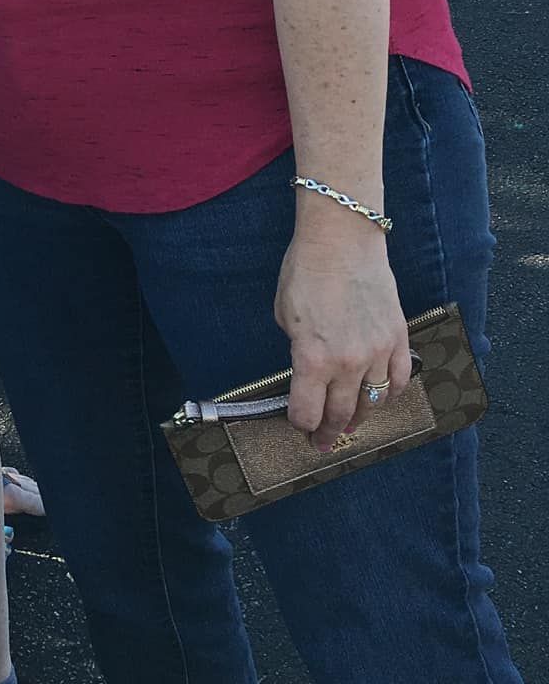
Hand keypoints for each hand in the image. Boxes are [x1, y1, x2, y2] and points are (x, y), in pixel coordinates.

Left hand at [275, 229, 410, 449]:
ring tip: (349, 423)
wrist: (342, 241)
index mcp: (313, 359)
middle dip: (329, 432)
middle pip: (340, 415)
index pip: (307, 412)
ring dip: (359, 417)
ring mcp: (378, 353)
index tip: (298, 425)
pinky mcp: (398, 339)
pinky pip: (399, 381)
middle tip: (323, 442)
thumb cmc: (306, 271)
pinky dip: (391, 394)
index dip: (300, 423)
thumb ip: (298, 348)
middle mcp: (348, 363)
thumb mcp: (284, 315)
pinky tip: (381, 397)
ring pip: (372, 403)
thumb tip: (306, 367)